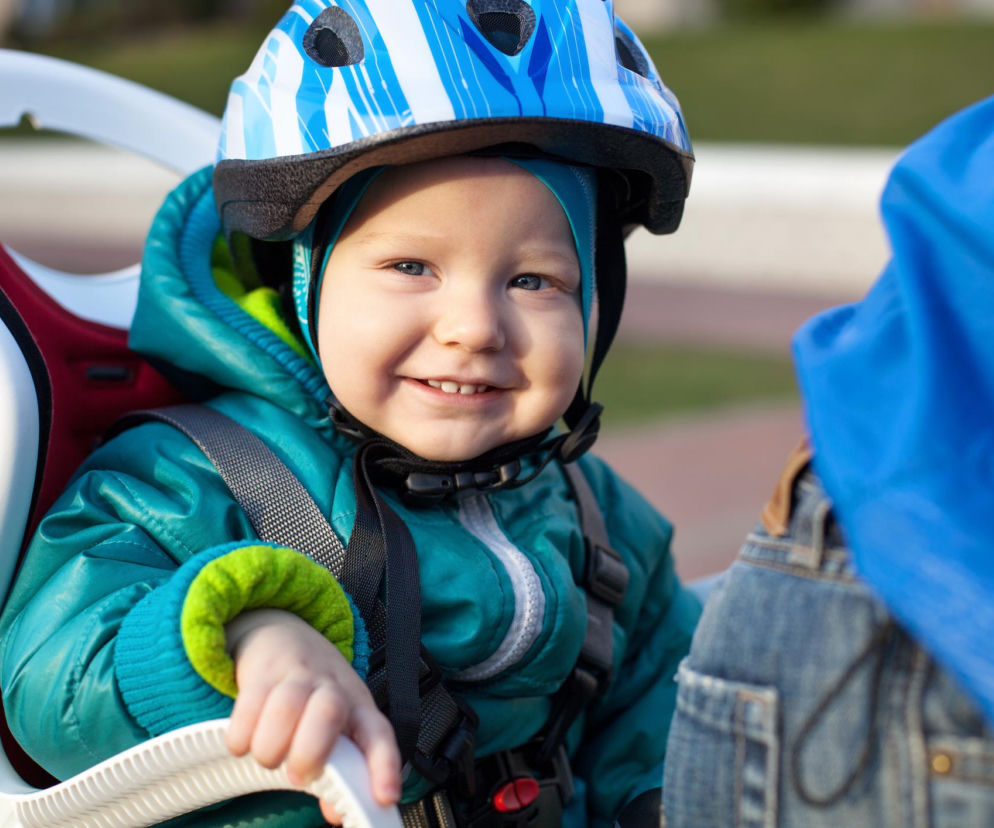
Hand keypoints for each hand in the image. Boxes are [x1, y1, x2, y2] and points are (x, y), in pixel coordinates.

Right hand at [224, 609, 400, 822]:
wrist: (283, 634)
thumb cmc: (315, 693)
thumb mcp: (338, 725)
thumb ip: (339, 769)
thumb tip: (336, 813)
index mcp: (358, 707)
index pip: (379, 734)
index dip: (384, 765)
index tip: (385, 797)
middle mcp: (332, 688)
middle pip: (329, 711)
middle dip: (310, 750)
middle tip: (298, 775)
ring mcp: (298, 675)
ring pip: (287, 706)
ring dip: (272, 745)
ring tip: (268, 759)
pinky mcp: (262, 672)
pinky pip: (249, 704)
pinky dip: (242, 734)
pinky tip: (243, 744)